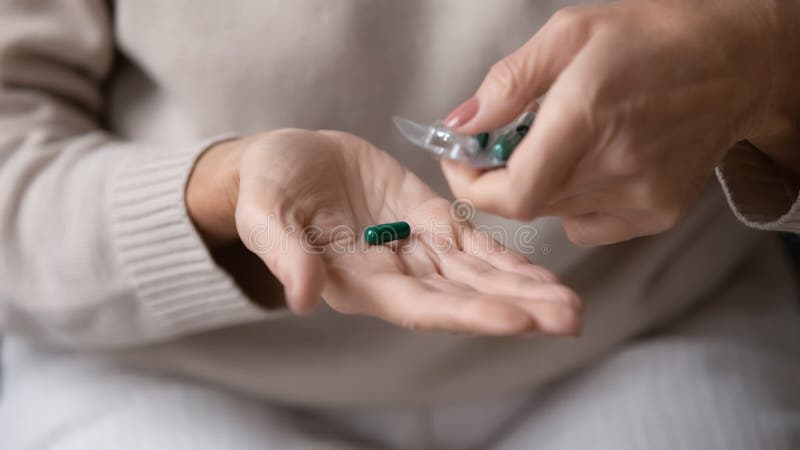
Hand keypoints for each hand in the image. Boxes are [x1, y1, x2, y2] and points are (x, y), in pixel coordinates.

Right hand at [187, 129, 580, 335]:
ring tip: (569, 303)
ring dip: (524, 288)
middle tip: (570, 319)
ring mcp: (415, 246)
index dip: (469, 313)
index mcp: (358, 282)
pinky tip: (542, 273)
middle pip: (463, 297)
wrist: (286, 161)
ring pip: (477, 273)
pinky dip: (508, 257)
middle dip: (516, 309)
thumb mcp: (266, 217)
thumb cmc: (267, 189)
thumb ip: (286, 256)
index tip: (518, 321)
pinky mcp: (427, 216)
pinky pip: (473, 240)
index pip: (422, 306)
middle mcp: (395, 274)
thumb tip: (303, 299)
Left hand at [441, 0, 799, 245]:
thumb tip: (460, 124)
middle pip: (528, 202)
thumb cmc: (650, 39)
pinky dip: (573, 201)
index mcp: (587, 117)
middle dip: (503, 173)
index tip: (461, 161)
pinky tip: (596, 163)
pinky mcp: (657, 214)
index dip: (473, 187)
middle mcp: (615, 168)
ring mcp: (640, 198)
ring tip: (569, 137)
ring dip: (542, 182)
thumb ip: (507, 83)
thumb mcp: (569, 33)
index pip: (512, 194)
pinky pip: (586, 224)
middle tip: (514, 135)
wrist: (735, 62)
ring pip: (554, 212)